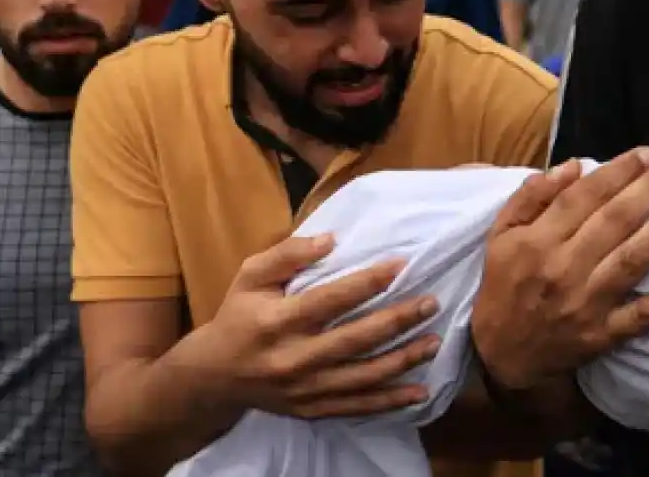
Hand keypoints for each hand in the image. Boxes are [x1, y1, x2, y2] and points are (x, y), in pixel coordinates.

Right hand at [193, 233, 442, 418]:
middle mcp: (293, 358)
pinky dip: (390, 401)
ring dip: (403, 360)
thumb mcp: (250, 277)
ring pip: (363, 377)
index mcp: (277, 321)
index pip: (330, 300)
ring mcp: (305, 389)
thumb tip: (330, 239)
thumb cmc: (238, 317)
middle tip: (431, 303)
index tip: (401, 264)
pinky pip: (357, 407)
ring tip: (434, 341)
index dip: (368, 282)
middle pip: (355, 340)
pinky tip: (419, 391)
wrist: (213, 377)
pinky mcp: (312, 410)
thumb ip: (288, 254)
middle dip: (398, 320)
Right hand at [471, 148, 648, 390]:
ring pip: (631, 261)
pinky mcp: (604, 335)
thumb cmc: (504, 287)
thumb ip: (530, 198)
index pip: (582, 198)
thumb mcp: (500, 236)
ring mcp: (587, 304)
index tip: (646, 154)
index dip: (616, 173)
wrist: (501, 356)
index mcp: (537, 242)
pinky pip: (642, 318)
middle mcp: (563, 269)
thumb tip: (572, 166)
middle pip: (613, 222)